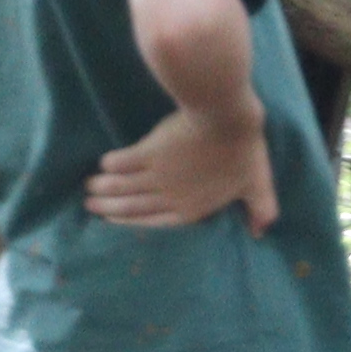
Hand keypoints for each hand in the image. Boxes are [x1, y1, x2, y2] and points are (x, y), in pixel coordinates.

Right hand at [88, 101, 276, 231]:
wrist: (226, 119)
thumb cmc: (244, 150)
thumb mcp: (257, 183)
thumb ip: (260, 208)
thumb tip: (261, 232)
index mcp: (192, 208)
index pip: (156, 221)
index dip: (132, 222)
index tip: (115, 219)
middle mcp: (169, 197)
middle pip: (133, 206)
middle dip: (110, 208)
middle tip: (91, 205)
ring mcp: (157, 175)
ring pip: (123, 187)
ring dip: (104, 188)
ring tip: (89, 187)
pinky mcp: (149, 152)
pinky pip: (124, 163)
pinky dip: (112, 165)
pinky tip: (103, 163)